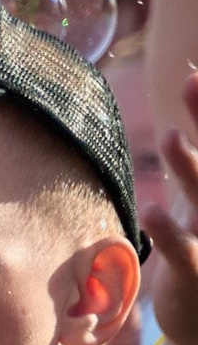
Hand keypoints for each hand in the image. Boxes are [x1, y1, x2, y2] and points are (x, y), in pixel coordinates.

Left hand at [141, 77, 197, 344]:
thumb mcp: (197, 210)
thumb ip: (191, 170)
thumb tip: (179, 129)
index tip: (193, 71)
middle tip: (191, 78)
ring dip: (190, 166)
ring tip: (172, 137)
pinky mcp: (197, 274)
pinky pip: (184, 250)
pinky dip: (169, 231)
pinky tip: (151, 211)